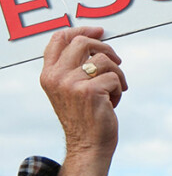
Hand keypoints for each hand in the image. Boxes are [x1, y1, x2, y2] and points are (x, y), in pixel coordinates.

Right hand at [40, 26, 126, 159]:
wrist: (88, 145)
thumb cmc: (84, 116)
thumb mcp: (70, 89)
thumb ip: (74, 67)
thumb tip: (95, 40)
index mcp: (48, 74)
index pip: (59, 39)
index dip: (81, 30)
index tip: (100, 31)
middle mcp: (56, 77)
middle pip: (83, 43)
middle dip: (106, 48)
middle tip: (117, 61)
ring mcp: (71, 83)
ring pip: (104, 60)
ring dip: (117, 74)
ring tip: (113, 90)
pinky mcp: (90, 91)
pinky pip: (115, 77)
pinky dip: (119, 89)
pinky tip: (113, 102)